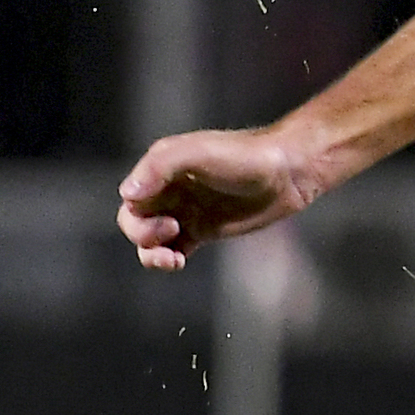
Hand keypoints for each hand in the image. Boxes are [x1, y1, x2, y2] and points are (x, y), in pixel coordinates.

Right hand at [116, 126, 325, 272]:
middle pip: (134, 221)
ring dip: (151, 253)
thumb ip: (160, 167)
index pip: (131, 197)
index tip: (166, 217)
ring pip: (150, 240)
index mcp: (162, 167)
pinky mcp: (202, 230)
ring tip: (173, 259)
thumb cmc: (243, 156)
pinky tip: (179, 262)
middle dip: (142, 234)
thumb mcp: (199, 153)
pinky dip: (168, 259)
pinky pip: (173, 250)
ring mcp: (185, 211)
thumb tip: (128, 195)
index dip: (137, 213)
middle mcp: (168, 190)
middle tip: (172, 231)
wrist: (286, 172)